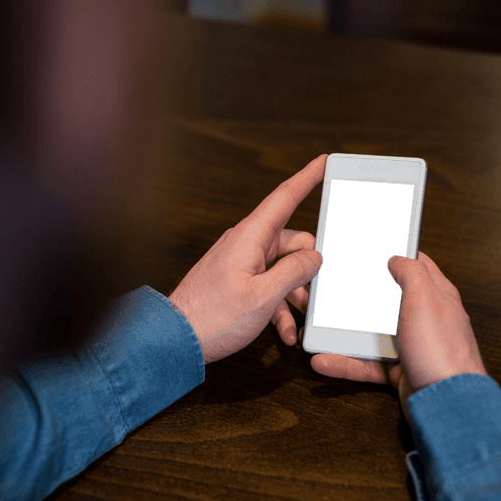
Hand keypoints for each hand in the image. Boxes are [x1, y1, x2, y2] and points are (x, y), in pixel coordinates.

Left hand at [169, 156, 325, 363]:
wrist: (177, 338)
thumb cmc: (212, 317)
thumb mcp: (263, 296)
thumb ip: (294, 272)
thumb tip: (315, 257)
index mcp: (250, 237)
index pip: (284, 197)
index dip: (307, 178)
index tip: (324, 161)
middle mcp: (246, 244)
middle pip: (292, 241)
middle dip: (308, 267)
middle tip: (315, 292)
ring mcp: (241, 263)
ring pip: (283, 268)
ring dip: (294, 294)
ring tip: (297, 320)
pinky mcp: (238, 281)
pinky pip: (268, 286)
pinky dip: (279, 306)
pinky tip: (284, 330)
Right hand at [310, 252, 485, 417]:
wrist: (447, 402)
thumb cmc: (443, 350)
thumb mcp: (425, 298)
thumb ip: (410, 272)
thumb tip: (397, 256)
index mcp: (435, 295)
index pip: (415, 266)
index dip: (393, 254)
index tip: (368, 249)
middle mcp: (423, 319)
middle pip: (385, 299)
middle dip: (359, 293)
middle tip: (331, 285)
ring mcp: (410, 345)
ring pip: (370, 333)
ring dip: (344, 330)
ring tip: (317, 324)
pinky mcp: (398, 370)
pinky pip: (366, 364)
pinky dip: (345, 363)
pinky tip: (323, 359)